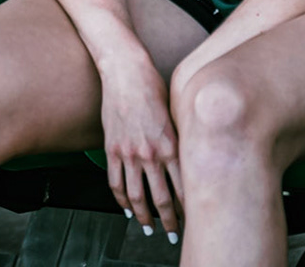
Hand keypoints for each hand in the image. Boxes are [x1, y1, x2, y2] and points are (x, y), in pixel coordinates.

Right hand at [99, 59, 183, 241]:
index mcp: (171, 146)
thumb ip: (180, 142)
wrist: (126, 71)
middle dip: (169, 222)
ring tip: (148, 228)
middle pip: (162, 199)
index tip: (193, 221)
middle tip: (174, 234)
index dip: (188, 210)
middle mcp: (150, 153)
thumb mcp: (176, 116)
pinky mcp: (112, 147)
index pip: (183, 189)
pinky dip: (120, 200)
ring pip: (137, 195)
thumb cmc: (153, 87)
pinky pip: (115, 181)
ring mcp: (128, 152)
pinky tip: (126, 208)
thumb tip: (188, 162)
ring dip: (143, 217)